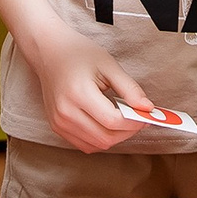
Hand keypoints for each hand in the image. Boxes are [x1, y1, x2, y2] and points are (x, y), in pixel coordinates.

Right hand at [20, 23, 156, 152]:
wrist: (49, 53)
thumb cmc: (78, 54)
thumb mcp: (108, 65)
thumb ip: (129, 88)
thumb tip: (147, 108)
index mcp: (78, 94)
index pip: (113, 121)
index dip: (134, 122)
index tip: (146, 114)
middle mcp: (65, 113)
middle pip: (106, 137)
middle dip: (128, 131)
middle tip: (139, 118)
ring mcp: (59, 123)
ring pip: (97, 145)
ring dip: (115, 137)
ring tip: (123, 119)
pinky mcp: (57, 128)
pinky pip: (85, 144)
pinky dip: (101, 139)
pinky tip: (107, 124)